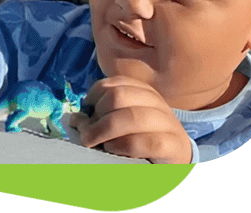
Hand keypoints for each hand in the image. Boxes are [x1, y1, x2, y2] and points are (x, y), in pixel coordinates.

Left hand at [68, 76, 192, 163]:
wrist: (175, 167)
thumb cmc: (142, 146)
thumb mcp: (121, 127)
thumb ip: (101, 119)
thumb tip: (75, 119)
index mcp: (144, 93)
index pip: (114, 83)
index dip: (94, 96)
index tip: (85, 112)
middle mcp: (157, 103)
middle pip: (119, 96)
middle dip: (97, 114)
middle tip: (86, 133)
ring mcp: (168, 124)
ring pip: (131, 117)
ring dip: (104, 130)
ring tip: (94, 143)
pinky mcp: (174, 147)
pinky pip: (144, 142)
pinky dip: (122, 145)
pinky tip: (113, 150)